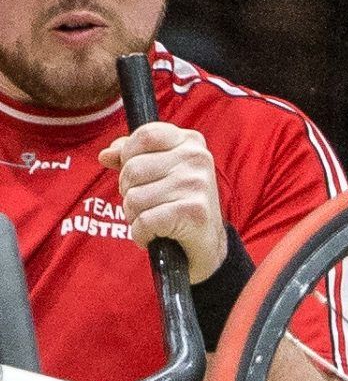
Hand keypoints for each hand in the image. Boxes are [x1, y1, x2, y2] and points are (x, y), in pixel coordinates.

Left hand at [98, 124, 227, 283]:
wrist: (207, 245)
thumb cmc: (179, 204)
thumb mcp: (159, 173)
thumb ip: (133, 157)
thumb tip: (106, 154)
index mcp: (191, 143)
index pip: (145, 135)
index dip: (128, 155)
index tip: (136, 175)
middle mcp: (196, 158)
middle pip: (133, 168)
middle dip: (129, 192)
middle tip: (149, 204)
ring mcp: (196, 184)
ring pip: (134, 197)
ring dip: (135, 217)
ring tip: (155, 221)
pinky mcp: (193, 212)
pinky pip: (144, 221)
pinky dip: (142, 235)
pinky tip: (157, 235)